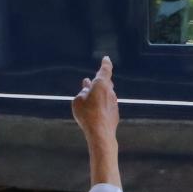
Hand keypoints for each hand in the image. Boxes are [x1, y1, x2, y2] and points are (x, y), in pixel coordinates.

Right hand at [71, 57, 120, 187]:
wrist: (100, 133)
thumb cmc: (87, 114)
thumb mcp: (78, 101)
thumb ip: (82, 93)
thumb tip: (86, 90)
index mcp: (101, 84)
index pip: (105, 70)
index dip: (105, 63)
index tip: (106, 59)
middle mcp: (110, 91)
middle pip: (105, 83)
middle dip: (98, 82)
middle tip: (90, 82)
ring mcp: (114, 102)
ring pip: (106, 94)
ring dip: (98, 94)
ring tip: (89, 95)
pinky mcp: (114, 113)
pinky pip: (106, 105)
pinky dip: (100, 104)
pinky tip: (94, 110)